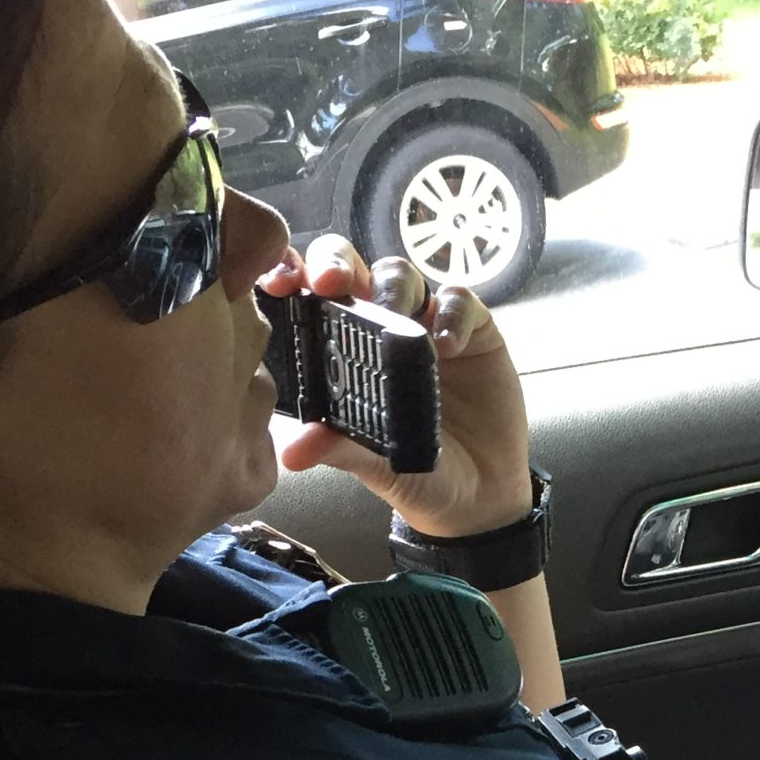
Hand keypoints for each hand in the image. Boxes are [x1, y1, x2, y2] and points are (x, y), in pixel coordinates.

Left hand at [262, 234, 533, 538]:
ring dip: (393, 289)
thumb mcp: (373, 465)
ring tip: (397, 322)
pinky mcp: (472, 330)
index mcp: (340, 351)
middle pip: (350, 266)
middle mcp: (378, 328)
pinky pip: (460, 301)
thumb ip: (338, 449)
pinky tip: (448, 345)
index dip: (292, 275)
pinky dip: (452, 315)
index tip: (282, 283)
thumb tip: (293, 452)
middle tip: (332, 283)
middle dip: (337, 263)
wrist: (477, 496)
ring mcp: (424, 323)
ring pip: (400, 274)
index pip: (307, 297)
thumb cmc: (415, 474)